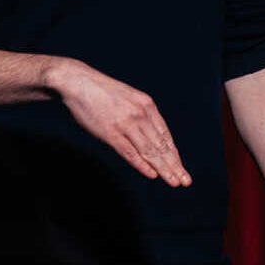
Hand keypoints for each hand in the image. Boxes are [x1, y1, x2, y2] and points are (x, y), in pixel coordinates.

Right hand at [47, 59, 191, 186]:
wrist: (79, 82)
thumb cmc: (102, 92)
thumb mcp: (129, 97)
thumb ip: (140, 114)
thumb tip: (149, 134)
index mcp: (147, 106)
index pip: (165, 135)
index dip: (174, 154)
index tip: (180, 168)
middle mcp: (140, 115)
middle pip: (161, 146)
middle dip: (174, 165)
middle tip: (185, 181)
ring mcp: (126, 124)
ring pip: (149, 151)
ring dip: (163, 169)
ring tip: (174, 182)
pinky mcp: (111, 133)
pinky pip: (130, 152)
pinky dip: (142, 165)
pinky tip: (152, 174)